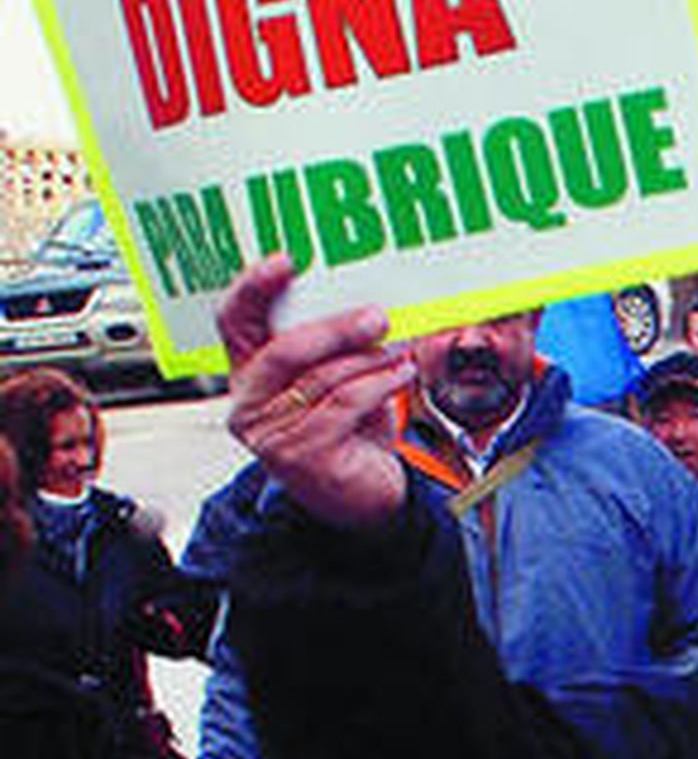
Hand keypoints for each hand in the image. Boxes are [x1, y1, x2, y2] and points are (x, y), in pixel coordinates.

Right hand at [220, 257, 413, 528]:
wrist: (363, 496)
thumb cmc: (349, 431)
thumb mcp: (340, 379)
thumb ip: (340, 346)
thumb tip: (372, 304)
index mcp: (250, 372)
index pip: (234, 320)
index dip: (253, 287)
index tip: (287, 262)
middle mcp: (251, 402)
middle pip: (282, 350)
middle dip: (333, 328)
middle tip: (376, 316)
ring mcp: (270, 433)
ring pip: (320, 378)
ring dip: (368, 359)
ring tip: (400, 351)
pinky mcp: (300, 455)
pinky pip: (344, 405)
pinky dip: (379, 384)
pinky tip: (402, 373)